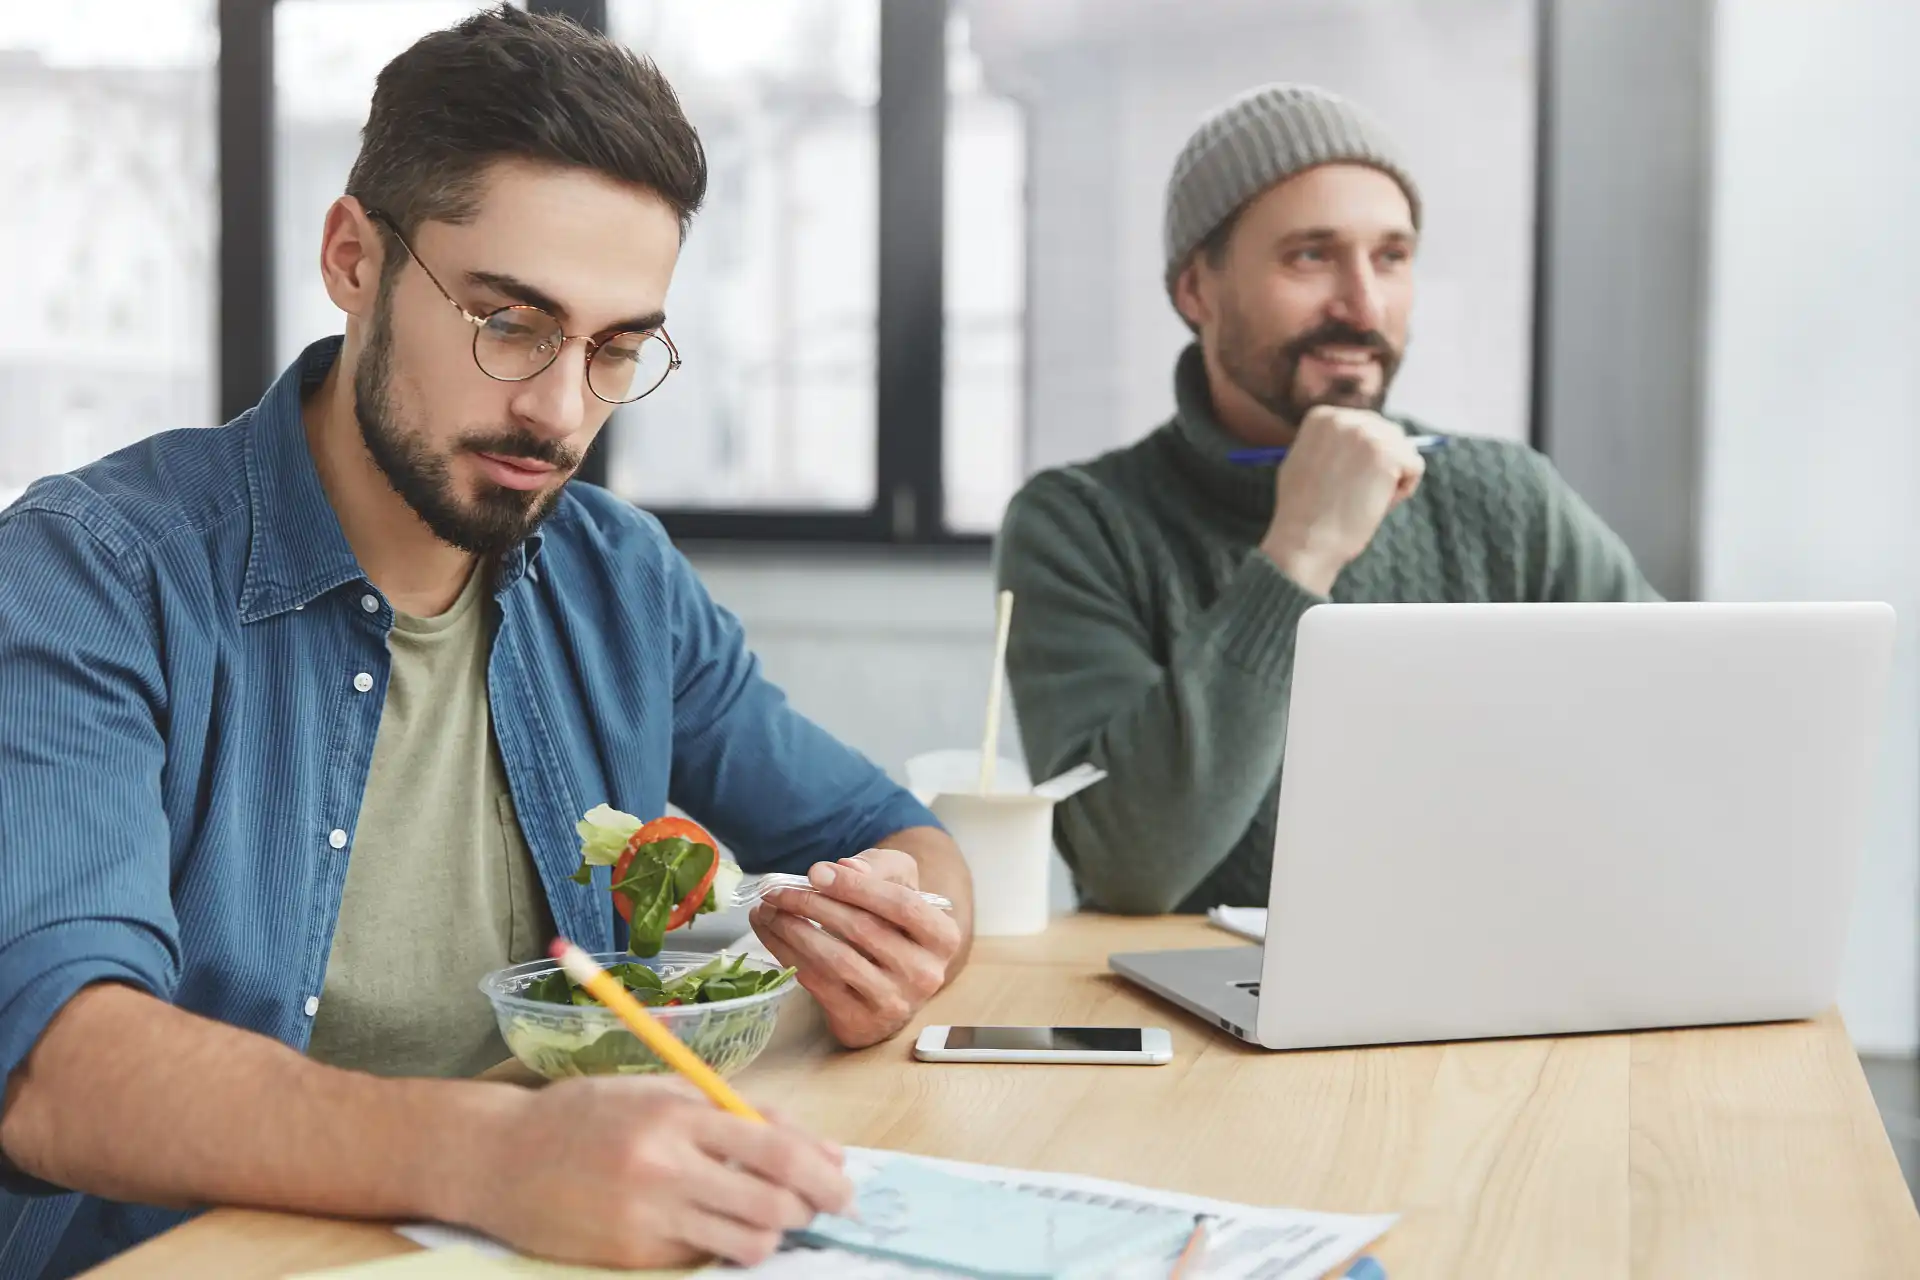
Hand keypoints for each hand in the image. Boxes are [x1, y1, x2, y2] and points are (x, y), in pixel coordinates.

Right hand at [460, 1076, 851, 1269]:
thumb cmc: (587, 1117)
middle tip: (818, 1210)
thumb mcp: (662, 1092)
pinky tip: (707, 1227)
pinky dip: (718, 1247)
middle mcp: (666, 1166)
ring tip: (763, 1219)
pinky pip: (702, 1259)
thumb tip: (817, 1150)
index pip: (777, 1150)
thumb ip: (736, 1116)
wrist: (499, 1159)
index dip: (824, 1174)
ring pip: (749, 1242)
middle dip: (810, 1210)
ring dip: (770, 1235)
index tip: (845, 1186)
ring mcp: (648, 1217)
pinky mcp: (632, 1256)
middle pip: (775, 1202)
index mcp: (678, 1114)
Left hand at [749, 849, 962, 1048]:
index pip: (901, 905)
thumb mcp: (898, 881)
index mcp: (942, 937)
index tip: (815, 872)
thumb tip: (842, 870)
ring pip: (835, 959)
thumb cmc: (895, 919)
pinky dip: (786, 954)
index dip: (856, 887)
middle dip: (812, 904)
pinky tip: (771, 933)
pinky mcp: (861, 1022)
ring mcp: (893, 1003)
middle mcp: (925, 975)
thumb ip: (876, 867)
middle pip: (863, 930)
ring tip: (766, 910)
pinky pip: (817, 983)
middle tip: (777, 889)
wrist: (894, 976)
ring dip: (792, 930)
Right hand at [1260, 406, 1425, 594]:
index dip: (1360, 458)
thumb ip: (1329, 444)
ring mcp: (1368, 434)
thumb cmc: (1301, 511)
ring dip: (1391, 477)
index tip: (1339, 481)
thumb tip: (1365, 439)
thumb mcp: (1304, 461)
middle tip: (1354, 493)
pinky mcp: (1389, 454)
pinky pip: (1414, 467)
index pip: (1365, 425)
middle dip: (1381, 464)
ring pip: (1404, 450)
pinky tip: (1374, 503)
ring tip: (1362, 498)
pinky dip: (1402, 490)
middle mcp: (1345, 418)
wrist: (1304, 540)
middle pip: (1389, 433)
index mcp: (1322, 416)